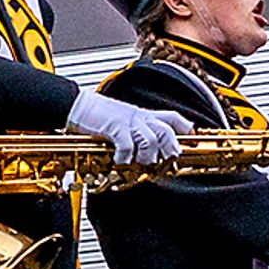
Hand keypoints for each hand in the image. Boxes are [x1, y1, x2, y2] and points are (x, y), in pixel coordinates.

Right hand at [65, 89, 189, 170]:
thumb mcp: (122, 120)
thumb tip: (145, 149)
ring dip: (147, 156)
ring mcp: (127, 122)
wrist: (76, 106)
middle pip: (166, 131)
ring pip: (151, 141)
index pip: (172, 118)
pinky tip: (119, 161)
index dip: (186, 128)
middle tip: (167, 159)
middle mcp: (138, 117)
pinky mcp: (114, 128)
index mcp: (142, 115)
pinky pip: (127, 146)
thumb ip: (136, 131)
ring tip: (139, 162)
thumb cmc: (97, 116)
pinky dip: (125, 157)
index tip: (192, 139)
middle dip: (171, 148)